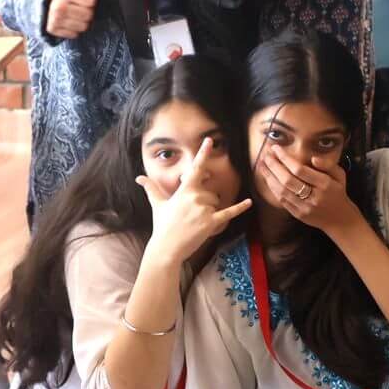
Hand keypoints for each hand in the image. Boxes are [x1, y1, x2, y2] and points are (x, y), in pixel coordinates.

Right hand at [45, 0, 96, 39]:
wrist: (41, 5)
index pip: (92, 1)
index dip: (90, 0)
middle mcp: (59, 7)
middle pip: (89, 15)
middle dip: (87, 11)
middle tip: (79, 8)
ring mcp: (55, 20)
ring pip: (83, 26)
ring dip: (81, 22)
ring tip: (74, 15)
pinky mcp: (52, 30)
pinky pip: (74, 34)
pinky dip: (74, 30)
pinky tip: (68, 22)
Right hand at [138, 138, 252, 267]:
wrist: (166, 248)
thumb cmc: (162, 225)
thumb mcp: (157, 204)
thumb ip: (151, 189)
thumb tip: (139, 178)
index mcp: (184, 190)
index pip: (196, 168)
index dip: (203, 153)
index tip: (210, 140)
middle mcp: (195, 197)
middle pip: (211, 192)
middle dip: (206, 202)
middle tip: (191, 215)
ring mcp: (204, 209)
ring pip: (216, 203)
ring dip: (211, 211)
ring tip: (196, 223)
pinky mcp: (211, 222)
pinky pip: (229, 212)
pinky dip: (240, 208)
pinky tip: (249, 202)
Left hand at [257, 143, 363, 238]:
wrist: (339, 219)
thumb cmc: (338, 193)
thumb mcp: (340, 175)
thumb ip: (328, 165)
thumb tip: (313, 158)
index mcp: (325, 185)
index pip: (300, 170)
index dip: (286, 158)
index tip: (277, 149)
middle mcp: (313, 196)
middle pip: (288, 180)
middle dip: (274, 166)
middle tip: (266, 155)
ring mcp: (304, 207)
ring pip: (282, 191)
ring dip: (270, 177)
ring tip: (262, 165)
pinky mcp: (298, 214)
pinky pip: (282, 200)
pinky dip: (273, 188)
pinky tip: (268, 179)